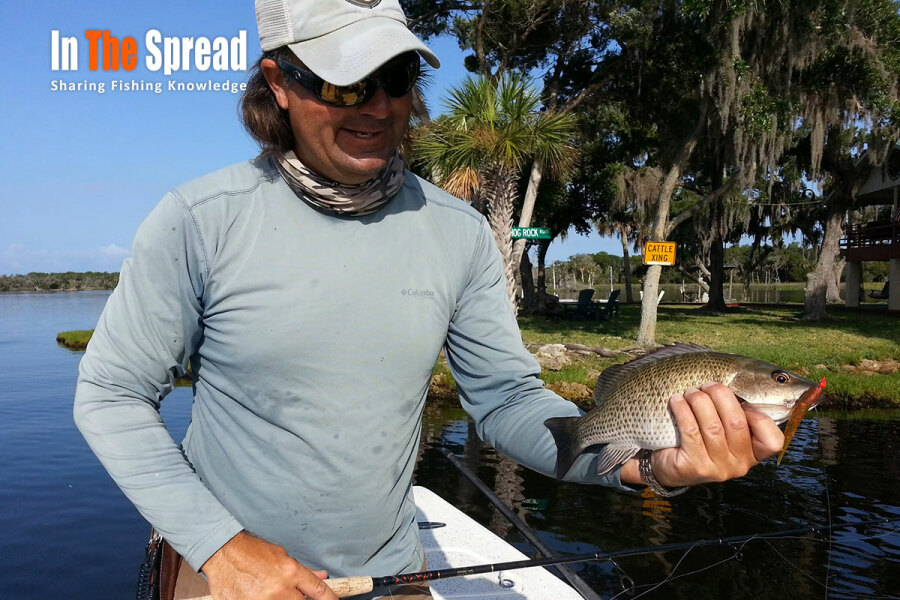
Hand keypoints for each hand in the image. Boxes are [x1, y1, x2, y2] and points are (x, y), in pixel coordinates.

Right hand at [201, 531, 336, 599]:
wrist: (223, 553)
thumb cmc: (251, 552)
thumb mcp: (281, 555)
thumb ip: (302, 570)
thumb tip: (321, 577)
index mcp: (290, 572)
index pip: (319, 591)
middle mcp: (279, 589)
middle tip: (294, 594)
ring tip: (271, 591)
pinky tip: (259, 594)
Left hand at [622, 382, 783, 487]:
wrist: (670, 466)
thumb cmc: (701, 438)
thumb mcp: (724, 429)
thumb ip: (736, 413)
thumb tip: (738, 381)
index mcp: (753, 454)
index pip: (772, 440)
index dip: (759, 415)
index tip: (742, 399)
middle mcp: (740, 465)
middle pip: (737, 423)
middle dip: (721, 396)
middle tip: (708, 384)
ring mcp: (718, 469)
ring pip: (712, 426)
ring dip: (699, 401)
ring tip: (690, 392)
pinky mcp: (695, 467)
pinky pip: (691, 431)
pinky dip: (683, 411)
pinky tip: (677, 401)